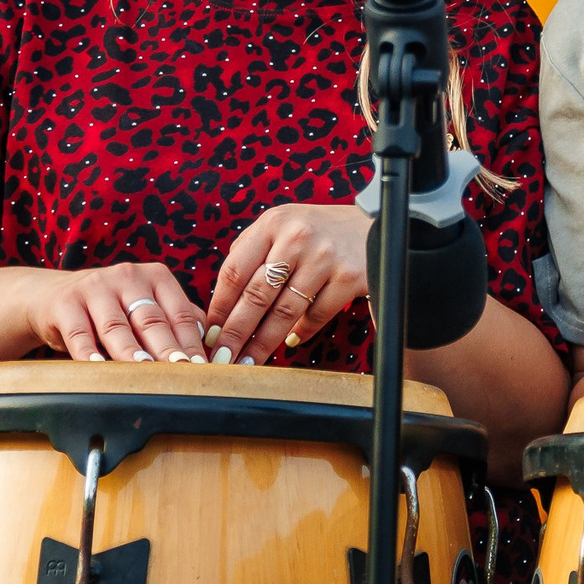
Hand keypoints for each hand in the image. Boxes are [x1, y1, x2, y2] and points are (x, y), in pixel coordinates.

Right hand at [28, 262, 206, 364]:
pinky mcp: (66, 303)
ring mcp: (95, 287)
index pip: (179, 312)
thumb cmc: (112, 308)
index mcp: (156, 276)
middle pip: (151, 319)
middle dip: (167, 348)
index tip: (202, 368)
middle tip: (181, 372)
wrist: (53, 296)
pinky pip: (79, 332)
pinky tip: (97, 368)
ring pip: (117, 326)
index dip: (191, 341)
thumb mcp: (145, 305)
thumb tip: (211, 344)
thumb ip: (176, 319)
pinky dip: (88, 352)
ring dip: (131, 351)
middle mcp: (128, 276)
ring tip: (145, 372)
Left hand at [204, 204, 371, 365]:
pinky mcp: (348, 277)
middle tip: (223, 357)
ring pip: (285, 311)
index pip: (234, 270)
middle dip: (235, 332)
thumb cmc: (319, 231)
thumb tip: (222, 303)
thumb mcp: (282, 226)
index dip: (219, 307)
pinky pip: (316, 314)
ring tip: (249, 360)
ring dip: (264, 342)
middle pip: (256, 295)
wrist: (373, 226)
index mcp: (273, 223)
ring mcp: (324, 257)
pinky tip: (290, 341)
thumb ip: (253, 252)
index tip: (211, 333)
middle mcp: (297, 237)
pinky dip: (301, 333)